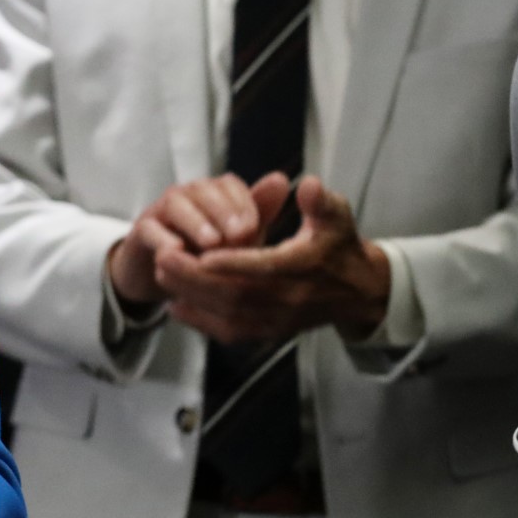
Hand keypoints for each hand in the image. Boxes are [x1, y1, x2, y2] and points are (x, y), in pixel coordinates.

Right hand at [106, 171, 293, 308]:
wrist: (161, 274)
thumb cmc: (206, 252)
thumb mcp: (238, 238)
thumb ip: (258, 211)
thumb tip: (282, 179)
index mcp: (214, 194)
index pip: (230, 185)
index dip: (244, 203)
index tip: (254, 226)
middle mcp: (187, 195)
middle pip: (204, 189)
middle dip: (224, 211)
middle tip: (240, 234)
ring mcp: (161, 211)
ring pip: (177, 204)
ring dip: (196, 222)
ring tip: (213, 243)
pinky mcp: (141, 231)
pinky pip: (149, 229)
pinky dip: (163, 238)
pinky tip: (177, 252)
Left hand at [152, 177, 391, 344]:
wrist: (356, 292)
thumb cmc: (339, 246)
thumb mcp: (337, 216)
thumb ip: (321, 202)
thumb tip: (309, 185)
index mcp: (303, 268)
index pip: (265, 268)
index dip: (233, 263)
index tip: (202, 253)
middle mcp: (288, 300)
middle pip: (236, 295)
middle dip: (196, 278)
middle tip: (163, 256)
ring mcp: (277, 321)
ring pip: (228, 315)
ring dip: (192, 297)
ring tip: (161, 274)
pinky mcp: (268, 332)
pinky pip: (230, 332)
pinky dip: (201, 322)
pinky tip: (176, 306)